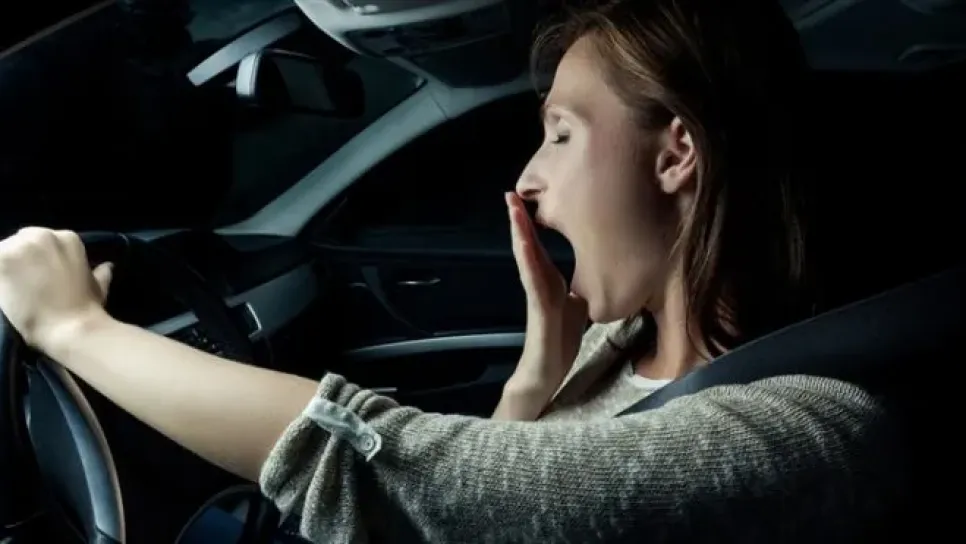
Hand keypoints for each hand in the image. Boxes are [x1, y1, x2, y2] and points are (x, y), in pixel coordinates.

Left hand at [0, 227, 112, 350]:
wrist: (70, 328)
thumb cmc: (86, 309)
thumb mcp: (98, 287)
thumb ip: (99, 273)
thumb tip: (107, 267)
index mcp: (67, 238)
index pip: (39, 241)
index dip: (35, 260)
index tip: (35, 276)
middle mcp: (43, 235)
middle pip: (18, 242)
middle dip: (18, 260)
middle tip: (21, 284)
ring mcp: (20, 246)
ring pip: (1, 252)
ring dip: (5, 269)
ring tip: (11, 290)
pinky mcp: (1, 260)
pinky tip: (4, 293)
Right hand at [505, 192, 587, 390]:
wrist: (546, 371)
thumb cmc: (561, 340)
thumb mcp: (579, 305)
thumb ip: (582, 286)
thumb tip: (601, 269)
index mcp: (549, 280)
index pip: (539, 246)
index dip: (532, 223)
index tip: (525, 198)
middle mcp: (540, 283)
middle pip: (529, 245)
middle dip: (520, 219)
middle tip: (511, 193)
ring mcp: (537, 295)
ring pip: (527, 258)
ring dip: (520, 233)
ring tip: (513, 209)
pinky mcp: (539, 309)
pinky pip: (533, 281)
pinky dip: (528, 261)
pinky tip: (525, 245)